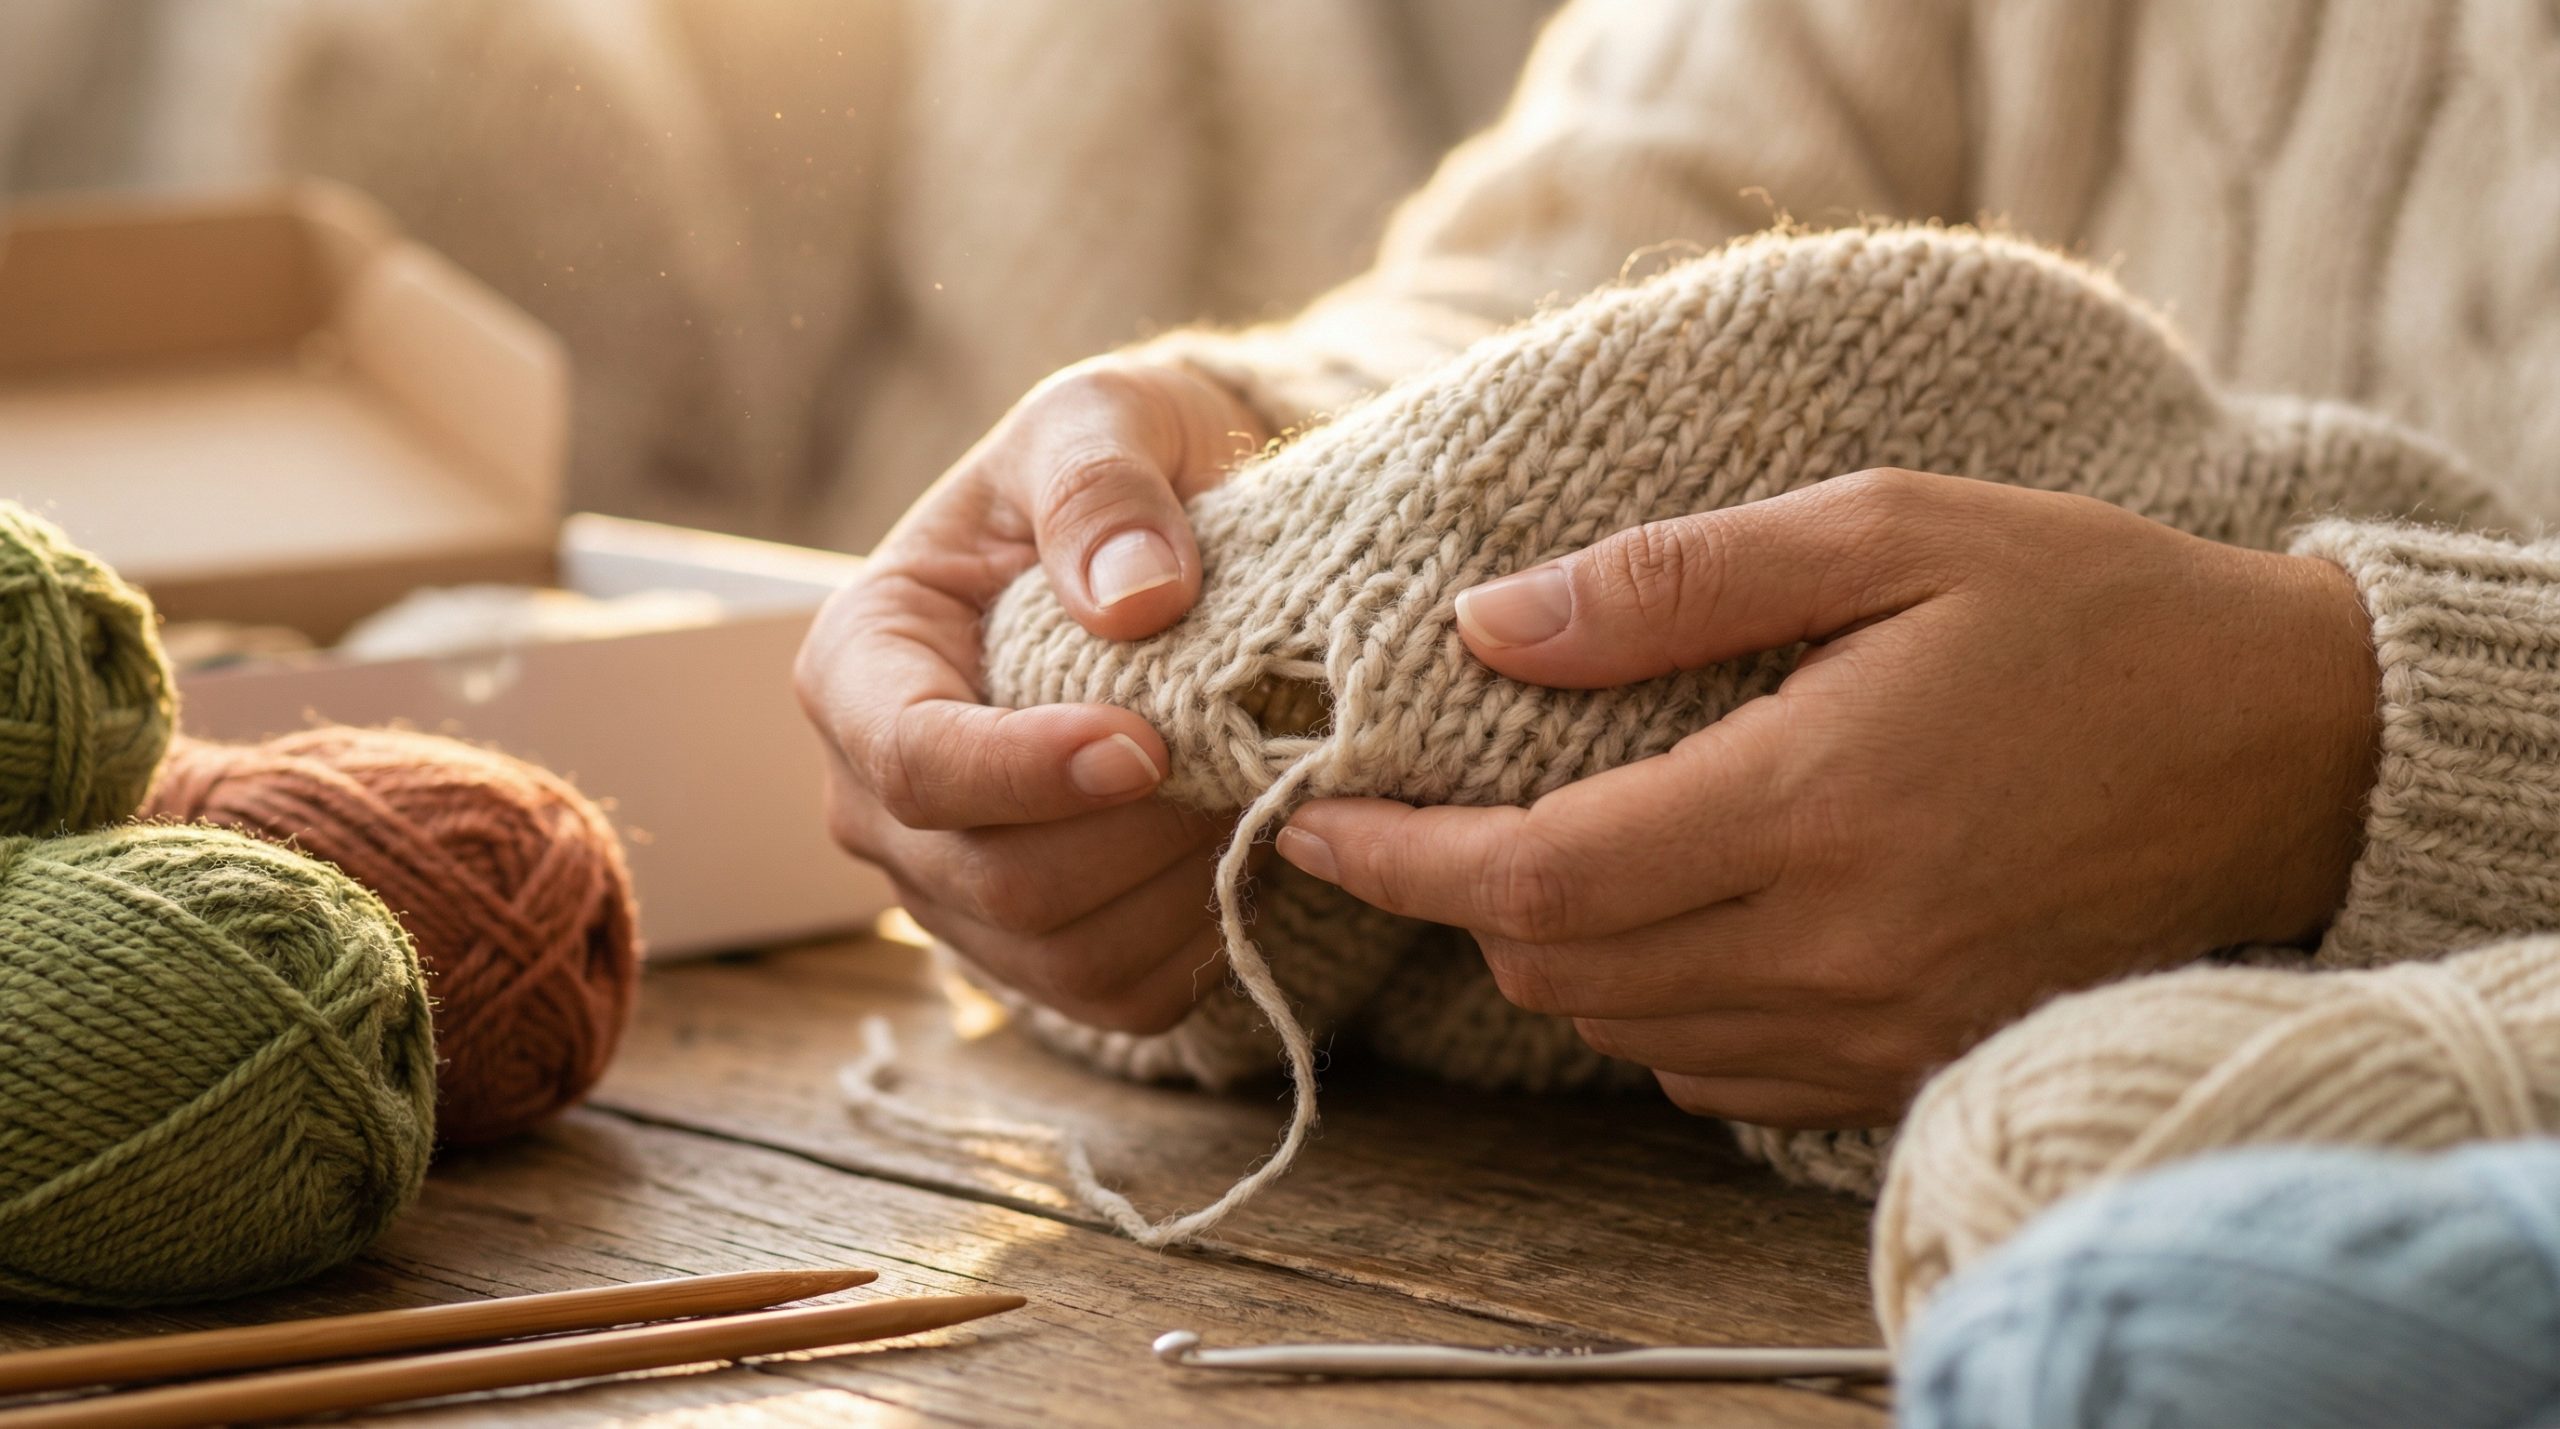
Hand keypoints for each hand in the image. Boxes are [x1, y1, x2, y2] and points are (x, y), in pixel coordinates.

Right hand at [796, 360, 1267, 1031]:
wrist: (1168, 548)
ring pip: (1063, 953)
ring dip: (1184, 883)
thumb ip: (1102, 485)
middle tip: (1254, 744)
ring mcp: (951, 889)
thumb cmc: (1116, 473)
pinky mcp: (1036, 948)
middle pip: (995, 879)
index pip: (912, 762)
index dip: (1027, 771)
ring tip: (1257, 783)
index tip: (1148, 744)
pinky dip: (1202, 936)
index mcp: (860, 665)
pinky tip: (1245, 846)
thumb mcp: (1104, 417)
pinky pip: (1121, 995)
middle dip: (1142, 828)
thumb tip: (1135, 600)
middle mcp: (879, 800)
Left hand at [1272, 470, 2381, 1126]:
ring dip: (1557, 947)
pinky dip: (1654, 1007)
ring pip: (1625, 1030)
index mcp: (1809, 806)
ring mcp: (1874, 1026)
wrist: (2286, 752)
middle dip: (1468, 891)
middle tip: (1441, 803)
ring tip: (1557, 844)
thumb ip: (1675, 583)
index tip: (1314, 813)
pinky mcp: (1910, 1063)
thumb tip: (1490, 623)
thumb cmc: (2088, 613)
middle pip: (1560, 966)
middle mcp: (1832, 946)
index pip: (1537, 876)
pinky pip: (1714, 1076)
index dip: (1401, 852)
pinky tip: (1682, 915)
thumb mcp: (1887, 534)